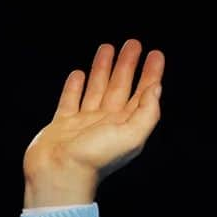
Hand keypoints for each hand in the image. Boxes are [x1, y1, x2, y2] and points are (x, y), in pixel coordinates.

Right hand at [23, 39, 164, 205]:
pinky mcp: (63, 124)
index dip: (151, 75)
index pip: (143, 95)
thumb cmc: (95, 158)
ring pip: (97, 89)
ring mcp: (85, 123)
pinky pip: (71, 100)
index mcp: (126, 126)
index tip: (155, 55)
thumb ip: (146, 113)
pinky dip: (75, 87)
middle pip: (121, 88)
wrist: (60, 173)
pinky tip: (79, 74)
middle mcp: (108, 124)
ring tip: (107, 47)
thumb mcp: (131, 136)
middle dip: (128, 66)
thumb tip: (156, 90)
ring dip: (104, 69)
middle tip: (134, 43)